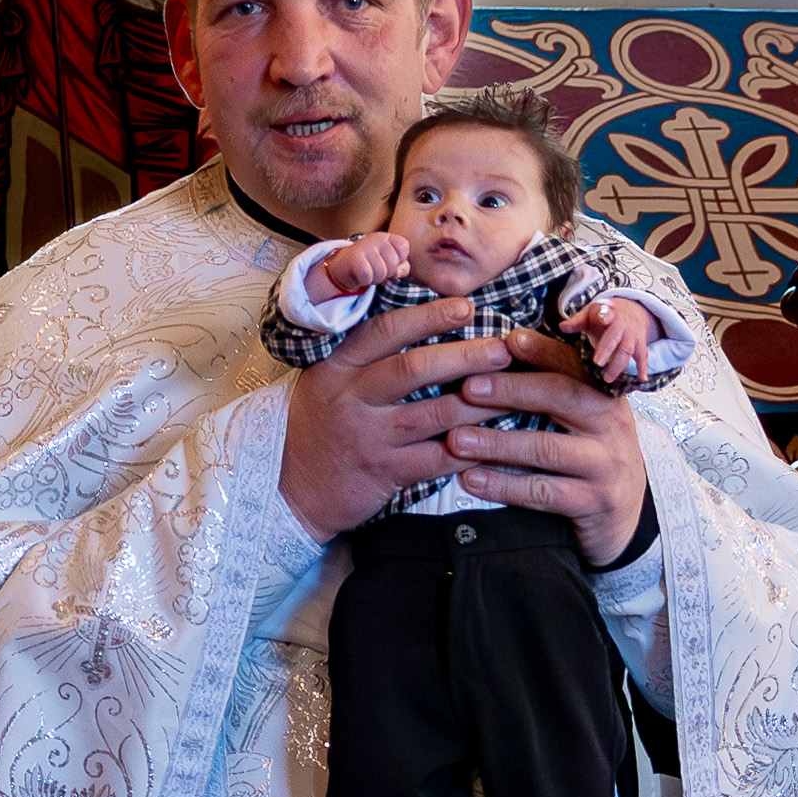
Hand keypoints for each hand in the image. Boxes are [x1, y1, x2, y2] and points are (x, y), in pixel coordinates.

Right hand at [279, 294, 483, 543]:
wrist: (285, 489)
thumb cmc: (314, 429)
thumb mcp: (323, 382)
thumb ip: (362, 356)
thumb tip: (420, 323)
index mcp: (337, 369)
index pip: (385, 332)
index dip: (429, 317)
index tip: (466, 307)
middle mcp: (352, 400)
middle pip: (415, 369)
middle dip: (466, 356)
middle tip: (503, 349)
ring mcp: (368, 438)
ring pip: (434, 414)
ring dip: (480, 403)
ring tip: (512, 391)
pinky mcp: (383, 474)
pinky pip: (435, 459)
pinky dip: (469, 450)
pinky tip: (495, 441)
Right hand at [315, 228, 417, 303]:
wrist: (341, 268)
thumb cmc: (368, 265)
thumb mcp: (386, 263)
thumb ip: (401, 265)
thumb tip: (404, 268)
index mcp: (386, 237)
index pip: (403, 247)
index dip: (398, 260)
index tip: (387, 262)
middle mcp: (376, 238)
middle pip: (394, 263)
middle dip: (386, 272)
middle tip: (375, 269)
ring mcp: (364, 247)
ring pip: (382, 271)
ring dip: (375, 278)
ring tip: (367, 273)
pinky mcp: (354, 258)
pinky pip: (368, 275)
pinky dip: (365, 280)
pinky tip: (360, 276)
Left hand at [443, 321, 653, 567]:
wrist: (623, 518)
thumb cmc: (590, 456)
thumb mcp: (584, 418)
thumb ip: (554, 389)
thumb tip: (505, 347)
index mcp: (606, 395)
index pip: (574, 364)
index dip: (542, 350)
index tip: (507, 341)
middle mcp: (612, 424)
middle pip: (562, 396)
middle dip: (512, 389)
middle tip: (468, 388)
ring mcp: (606, 464)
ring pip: (547, 447)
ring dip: (497, 443)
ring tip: (457, 439)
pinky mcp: (595, 501)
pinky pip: (543, 491)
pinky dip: (504, 485)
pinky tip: (472, 479)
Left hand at [578, 299, 656, 389]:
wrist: (630, 310)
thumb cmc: (603, 314)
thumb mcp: (590, 313)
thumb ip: (576, 321)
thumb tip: (561, 327)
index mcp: (608, 313)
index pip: (606, 314)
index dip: (604, 316)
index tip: (603, 319)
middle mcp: (622, 325)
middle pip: (615, 337)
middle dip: (607, 350)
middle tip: (597, 364)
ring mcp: (632, 336)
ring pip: (627, 350)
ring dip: (619, 365)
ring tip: (607, 379)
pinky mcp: (640, 345)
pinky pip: (643, 357)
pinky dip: (643, 368)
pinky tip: (642, 380)